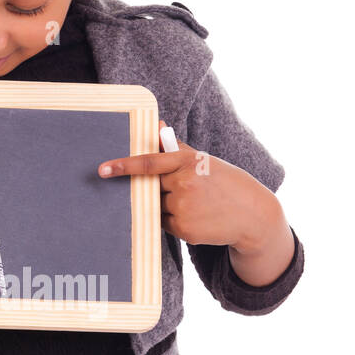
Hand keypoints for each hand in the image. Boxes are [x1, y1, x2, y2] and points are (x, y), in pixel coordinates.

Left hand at [97, 120, 278, 252]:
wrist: (252, 214)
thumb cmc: (225, 183)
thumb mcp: (203, 161)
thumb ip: (175, 146)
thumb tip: (155, 126)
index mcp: (187, 161)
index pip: (149, 163)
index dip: (123, 166)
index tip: (102, 169)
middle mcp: (184, 183)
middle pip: (152, 187)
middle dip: (162, 189)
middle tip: (185, 191)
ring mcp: (183, 207)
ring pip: (157, 207)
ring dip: (168, 206)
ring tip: (196, 204)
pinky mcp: (184, 229)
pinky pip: (164, 224)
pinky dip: (174, 220)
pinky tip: (197, 217)